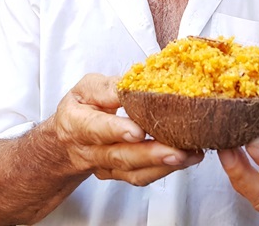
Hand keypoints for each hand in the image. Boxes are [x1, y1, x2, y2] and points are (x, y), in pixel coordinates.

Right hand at [49, 73, 203, 185]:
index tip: (139, 131)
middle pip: (120, 156)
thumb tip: (139, 82)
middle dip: (150, 155)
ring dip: (164, 165)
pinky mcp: (119, 175)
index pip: (96, 128)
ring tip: (190, 155)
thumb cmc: (82, 107)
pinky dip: (165, 169)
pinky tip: (187, 158)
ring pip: (133, 171)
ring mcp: (105, 166)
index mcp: (77, 123)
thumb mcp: (87, 89)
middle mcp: (90, 150)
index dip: (117, 130)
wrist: (68, 139)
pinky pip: (141, 177)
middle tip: (177, 151)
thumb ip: (109, 88)